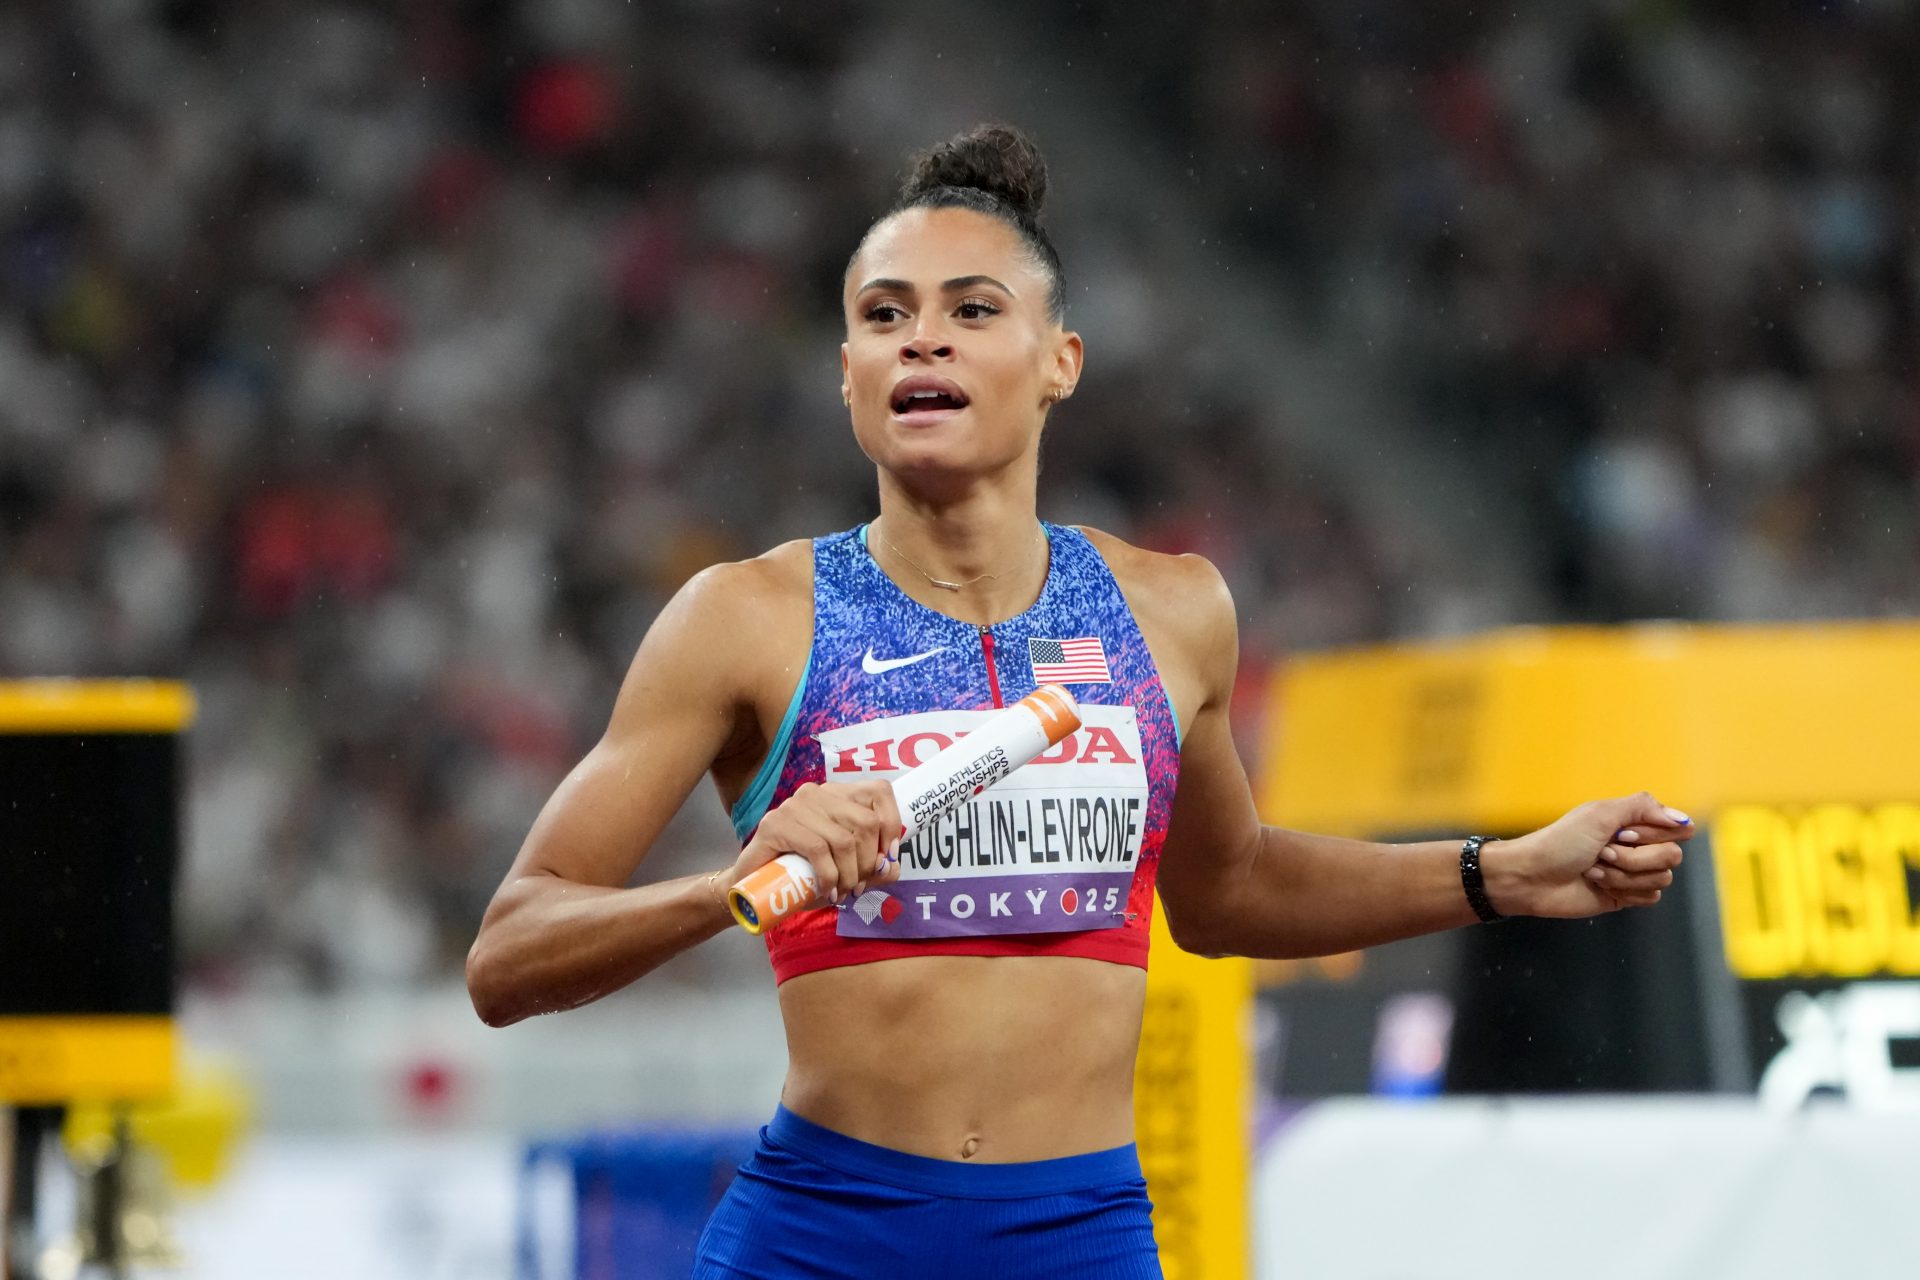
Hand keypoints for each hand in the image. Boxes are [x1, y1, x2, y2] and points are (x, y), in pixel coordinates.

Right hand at [729, 780, 903, 904]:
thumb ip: (874, 869)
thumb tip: (892, 867)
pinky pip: (818, 849)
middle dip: (869, 863)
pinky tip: (827, 890)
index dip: (892, 825)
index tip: (889, 858)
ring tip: (842, 893)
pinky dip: (829, 876)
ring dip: (849, 875)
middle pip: (866, 823)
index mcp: (838, 795)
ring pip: (844, 839)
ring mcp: (795, 805)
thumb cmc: (802, 875)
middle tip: (858, 887)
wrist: (754, 887)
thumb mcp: (846, 871)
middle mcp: (818, 793)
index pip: (879, 791)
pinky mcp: (776, 823)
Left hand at [1488, 791, 1694, 918]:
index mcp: (1634, 821)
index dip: (1654, 833)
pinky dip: (1622, 890)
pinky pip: (1650, 898)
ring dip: (1623, 874)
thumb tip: (1683, 819)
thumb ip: (1643, 807)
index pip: (1677, 827)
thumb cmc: (1561, 841)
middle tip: (1602, 852)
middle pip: (1673, 856)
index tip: (1622, 832)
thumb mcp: (1599, 813)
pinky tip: (1597, 884)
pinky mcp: (1627, 896)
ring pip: (1662, 879)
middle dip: (1634, 857)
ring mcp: (1633, 871)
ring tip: (1594, 869)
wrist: (1534, 877)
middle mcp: (1638, 845)